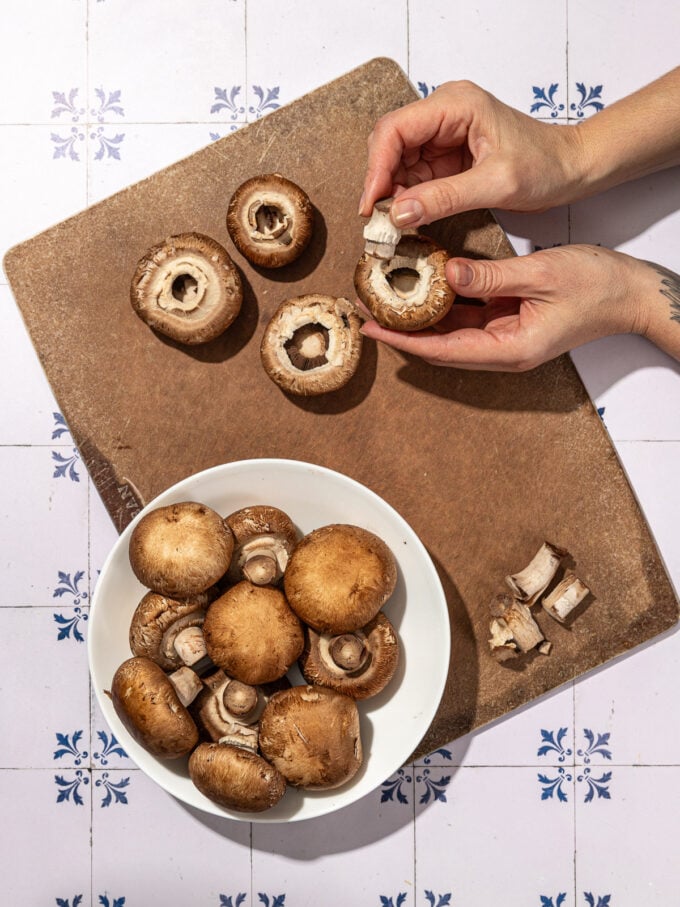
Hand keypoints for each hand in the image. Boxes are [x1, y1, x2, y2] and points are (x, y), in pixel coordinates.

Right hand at [359, 80, 584, 227]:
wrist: (570, 168)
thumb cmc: (545, 165)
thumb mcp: (496, 184)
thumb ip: (445, 198)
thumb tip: (399, 213)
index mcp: (455, 104)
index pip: (395, 129)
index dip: (377, 168)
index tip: (372, 204)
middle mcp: (444, 113)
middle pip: (390, 145)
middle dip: (382, 183)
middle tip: (380, 220)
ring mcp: (443, 135)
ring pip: (399, 163)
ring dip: (394, 194)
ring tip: (396, 224)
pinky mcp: (447, 157)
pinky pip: (415, 177)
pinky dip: (409, 199)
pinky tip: (411, 218)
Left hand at [359, 245, 654, 371]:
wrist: (630, 294)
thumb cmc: (597, 287)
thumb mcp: (541, 274)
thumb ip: (490, 277)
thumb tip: (446, 274)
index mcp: (510, 350)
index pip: (444, 350)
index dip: (405, 341)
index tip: (373, 328)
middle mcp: (503, 352)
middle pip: (440, 347)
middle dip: (402, 330)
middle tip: (366, 309)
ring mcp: (505, 339)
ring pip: (451, 333)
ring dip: (419, 318)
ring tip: (384, 299)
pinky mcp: (509, 324)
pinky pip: (468, 318)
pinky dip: (444, 306)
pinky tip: (422, 289)